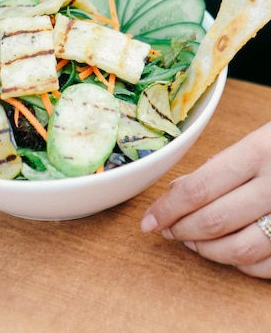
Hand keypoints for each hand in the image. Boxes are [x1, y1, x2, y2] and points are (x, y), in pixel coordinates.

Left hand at [141, 121, 270, 277]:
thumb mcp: (258, 139)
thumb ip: (219, 165)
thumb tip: (176, 191)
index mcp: (259, 152)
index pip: (198, 188)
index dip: (166, 209)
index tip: (148, 220)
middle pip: (214, 221)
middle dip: (181, 230)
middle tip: (166, 230)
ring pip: (239, 250)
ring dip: (207, 251)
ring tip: (191, 242)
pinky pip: (268, 266)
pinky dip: (241, 265)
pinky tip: (228, 252)